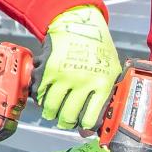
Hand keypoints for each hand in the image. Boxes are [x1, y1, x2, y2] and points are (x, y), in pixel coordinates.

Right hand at [37, 5, 118, 129]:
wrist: (80, 25)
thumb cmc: (98, 48)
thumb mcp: (111, 70)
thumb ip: (105, 95)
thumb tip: (92, 124)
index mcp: (102, 83)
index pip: (91, 117)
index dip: (85, 126)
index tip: (82, 126)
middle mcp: (83, 81)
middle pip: (68, 115)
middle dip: (64, 122)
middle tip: (63, 121)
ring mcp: (64, 76)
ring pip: (51, 107)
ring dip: (50, 112)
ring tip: (52, 111)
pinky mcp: (48, 70)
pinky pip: (40, 93)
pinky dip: (40, 98)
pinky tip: (44, 97)